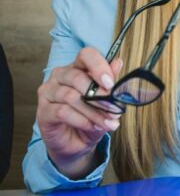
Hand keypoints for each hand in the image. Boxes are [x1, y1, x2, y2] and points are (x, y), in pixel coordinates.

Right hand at [36, 47, 123, 178]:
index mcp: (77, 68)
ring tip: (106, 122)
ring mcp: (48, 92)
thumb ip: (110, 83)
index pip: (86, 55)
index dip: (99, 66)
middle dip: (99, 95)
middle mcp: (60, 76)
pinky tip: (91, 126)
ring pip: (71, 96)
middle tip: (113, 108)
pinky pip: (62, 111)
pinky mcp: (43, 111)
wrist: (77, 143)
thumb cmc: (91, 117)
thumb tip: (118, 63)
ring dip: (93, 111)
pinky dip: (81, 120)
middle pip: (77, 77)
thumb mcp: (106, 101)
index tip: (111, 84)